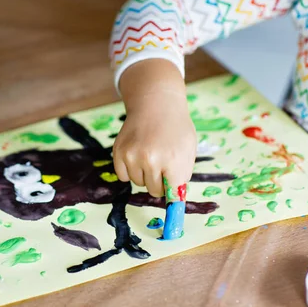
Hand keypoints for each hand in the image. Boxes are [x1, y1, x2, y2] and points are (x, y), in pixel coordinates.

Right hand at [112, 59, 196, 196]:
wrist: (155, 104)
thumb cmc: (176, 128)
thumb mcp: (188, 150)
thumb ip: (183, 175)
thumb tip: (174, 199)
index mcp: (173, 160)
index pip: (173, 193)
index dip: (173, 194)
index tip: (172, 202)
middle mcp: (151, 160)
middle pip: (154, 190)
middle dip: (160, 183)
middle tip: (163, 167)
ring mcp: (133, 156)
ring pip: (138, 183)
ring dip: (145, 175)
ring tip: (150, 155)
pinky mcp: (119, 152)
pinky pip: (123, 176)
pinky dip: (130, 170)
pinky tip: (137, 155)